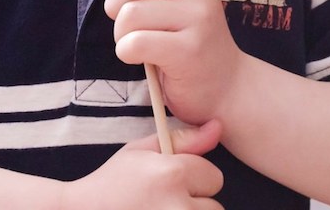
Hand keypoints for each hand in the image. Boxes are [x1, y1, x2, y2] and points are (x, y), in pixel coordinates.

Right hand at [67, 120, 223, 209]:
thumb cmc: (112, 183)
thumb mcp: (141, 151)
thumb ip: (182, 140)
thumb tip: (217, 128)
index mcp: (172, 175)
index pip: (214, 177)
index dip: (193, 178)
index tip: (172, 182)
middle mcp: (177, 207)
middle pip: (215, 207)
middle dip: (194, 203)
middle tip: (164, 202)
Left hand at [104, 0, 240, 126]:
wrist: (226, 86)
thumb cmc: (190, 40)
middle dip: (114, 4)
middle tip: (124, 22)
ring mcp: (198, 19)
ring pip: (130, 14)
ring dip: (120, 33)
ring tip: (135, 42)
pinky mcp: (188, 50)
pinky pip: (134, 42)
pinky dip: (126, 52)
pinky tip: (140, 58)